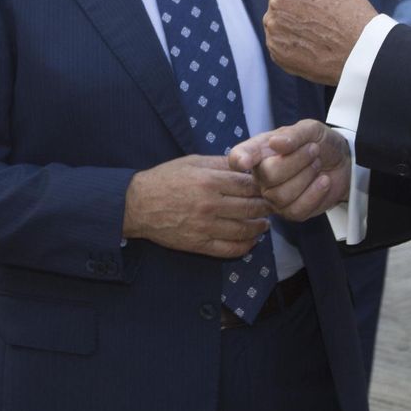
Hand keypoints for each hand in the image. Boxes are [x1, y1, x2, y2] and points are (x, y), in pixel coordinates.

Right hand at [123, 154, 270, 257]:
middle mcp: (211, 205)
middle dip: (266, 207)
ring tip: (264, 223)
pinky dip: (246, 246)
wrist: (137, 205)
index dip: (263, 186)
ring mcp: (206, 227)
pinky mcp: (199, 244)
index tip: (269, 187)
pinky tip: (251, 240)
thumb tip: (245, 165)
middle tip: (273, 205)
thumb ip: (219, 163)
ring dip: (260, 227)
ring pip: (245, 230)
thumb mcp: (191, 162)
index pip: (249, 185)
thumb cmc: (164, 179)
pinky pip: (230, 249)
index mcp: (209, 181)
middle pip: (251, 207)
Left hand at [227, 0, 376, 84]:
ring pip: (279, 25)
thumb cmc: (352, 14)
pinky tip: (314, 49)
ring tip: (321, 35)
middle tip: (322, 19)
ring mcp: (273, 28)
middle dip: (295, 9)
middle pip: (279, 3)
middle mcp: (276, 1)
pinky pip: (280, 45)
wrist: (360, 51)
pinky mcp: (275, 51)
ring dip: (294, 29)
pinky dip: (293, 47)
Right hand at [229, 121, 351, 221]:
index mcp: (259, 152)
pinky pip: (296, 210)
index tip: (244, 161)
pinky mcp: (290, 212)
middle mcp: (261, 176)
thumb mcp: (310, 130)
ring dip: (308, 176)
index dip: (240, 159)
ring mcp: (274, 197)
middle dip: (297, 161)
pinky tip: (322, 181)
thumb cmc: (320, 143)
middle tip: (313, 150)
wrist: (342, 162)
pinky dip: (315, 194)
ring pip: (282, 195)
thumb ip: (293, 135)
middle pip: (269, 175)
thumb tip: (276, 143)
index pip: (239, 156)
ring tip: (317, 165)